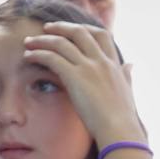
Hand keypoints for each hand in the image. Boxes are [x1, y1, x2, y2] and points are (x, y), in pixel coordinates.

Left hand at [23, 22, 139, 148]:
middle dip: (60, 27)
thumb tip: (130, 65)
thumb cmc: (124, 119)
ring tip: (29, 42)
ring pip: (61, 42)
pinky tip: (29, 57)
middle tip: (46, 28)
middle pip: (79, 32)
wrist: (120, 131)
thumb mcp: (128, 92)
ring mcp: (89, 68)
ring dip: (42, 39)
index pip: (101, 35)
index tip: (72, 30)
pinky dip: (38, 54)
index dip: (85, 29)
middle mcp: (102, 62)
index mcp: (114, 65)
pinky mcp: (75, 77)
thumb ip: (127, 76)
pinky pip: (51, 57)